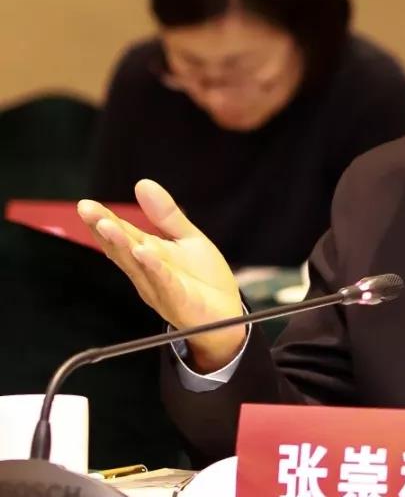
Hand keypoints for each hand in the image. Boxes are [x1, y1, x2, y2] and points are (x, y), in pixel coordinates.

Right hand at [77, 179, 244, 372]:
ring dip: (122, 245)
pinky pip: (165, 282)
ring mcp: (160, 287)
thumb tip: (142, 182)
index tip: (85, 204)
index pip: (122, 234)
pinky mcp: (179, 300)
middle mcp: (147, 271)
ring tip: (109, 226)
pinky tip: (145, 252)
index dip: (103, 220)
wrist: (226, 313)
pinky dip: (154, 267)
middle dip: (105, 229)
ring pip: (137, 265)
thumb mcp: (187, 238)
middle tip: (88, 210)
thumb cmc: (203, 278)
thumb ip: (166, 214)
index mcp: (148, 254)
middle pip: (122, 248)